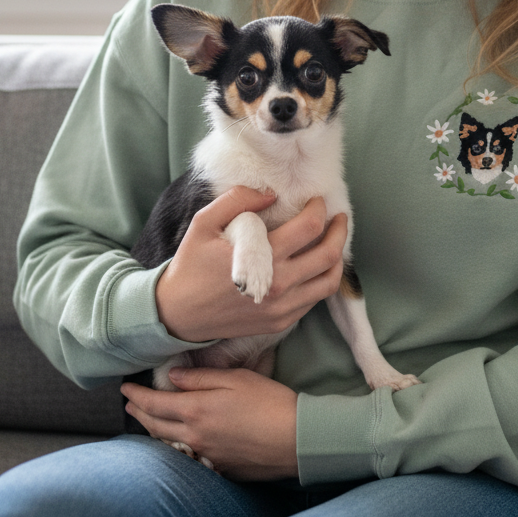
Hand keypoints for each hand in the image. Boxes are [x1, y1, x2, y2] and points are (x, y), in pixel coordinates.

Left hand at [122, 366, 298, 480]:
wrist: (295, 439)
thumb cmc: (269, 402)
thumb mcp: (236, 379)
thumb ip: (202, 378)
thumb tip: (172, 377)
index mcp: (197, 410)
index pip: (155, 403)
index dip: (137, 395)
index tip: (125, 387)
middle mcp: (195, 436)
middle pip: (156, 426)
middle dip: (139, 413)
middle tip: (128, 403)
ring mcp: (206, 455)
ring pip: (168, 444)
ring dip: (152, 430)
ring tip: (146, 420)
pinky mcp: (219, 468)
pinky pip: (186, 456)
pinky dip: (174, 445)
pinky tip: (176, 440)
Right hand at [154, 187, 346, 342]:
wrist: (177, 314)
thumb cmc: (190, 265)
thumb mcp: (204, 223)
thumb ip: (237, 200)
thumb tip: (271, 194)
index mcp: (262, 259)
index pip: (308, 229)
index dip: (319, 210)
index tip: (317, 200)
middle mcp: (278, 286)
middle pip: (328, 255)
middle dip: (339, 231)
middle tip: (339, 217)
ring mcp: (282, 309)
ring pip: (328, 282)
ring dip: (337, 258)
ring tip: (334, 241)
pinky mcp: (280, 323)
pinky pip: (313, 300)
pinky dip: (321, 280)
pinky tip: (315, 265)